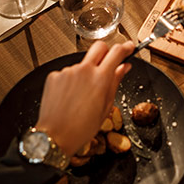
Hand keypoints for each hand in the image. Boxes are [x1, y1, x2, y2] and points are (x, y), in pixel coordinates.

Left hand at [35, 40, 133, 157]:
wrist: (56, 136)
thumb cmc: (81, 128)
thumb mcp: (106, 107)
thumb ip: (115, 82)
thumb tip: (123, 68)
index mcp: (100, 78)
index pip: (117, 52)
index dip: (126, 48)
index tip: (129, 48)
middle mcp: (84, 70)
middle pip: (99, 46)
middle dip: (106, 51)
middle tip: (107, 64)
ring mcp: (68, 71)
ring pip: (82, 63)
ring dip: (86, 73)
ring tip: (82, 95)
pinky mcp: (54, 76)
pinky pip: (67, 73)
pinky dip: (71, 81)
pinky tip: (70, 97)